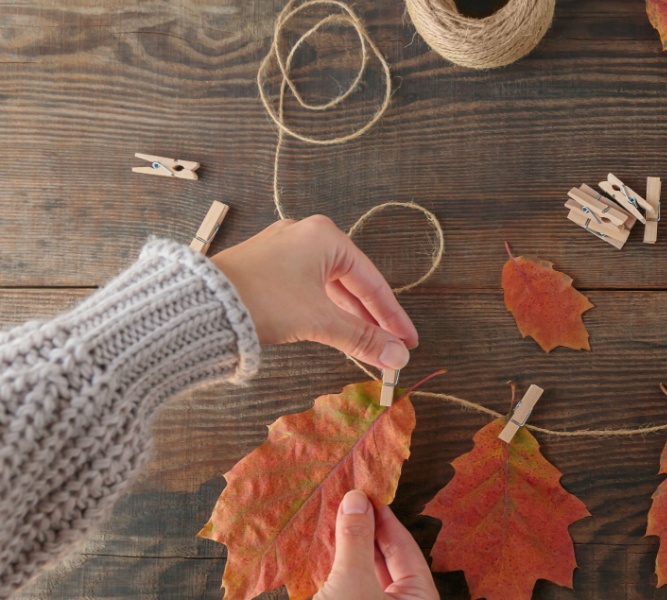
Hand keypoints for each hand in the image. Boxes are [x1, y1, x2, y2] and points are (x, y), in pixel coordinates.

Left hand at [211, 215, 417, 369]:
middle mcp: (306, 235)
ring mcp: (283, 249)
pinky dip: (324, 310)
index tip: (407, 341)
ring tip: (366, 345)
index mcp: (325, 237)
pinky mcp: (265, 265)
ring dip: (348, 317)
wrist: (198, 304)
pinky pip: (307, 287)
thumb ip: (363, 339)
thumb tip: (397, 360)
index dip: (393, 316)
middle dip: (372, 319)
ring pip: (329, 287)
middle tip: (390, 348)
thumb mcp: (320, 320)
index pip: (372, 282)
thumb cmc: (262, 300)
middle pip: (352, 283)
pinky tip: (334, 330)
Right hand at [316, 490, 438, 599]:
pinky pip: (352, 586)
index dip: (386, 519)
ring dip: (352, 549)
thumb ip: (356, 539)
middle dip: (366, 531)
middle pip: (387, 560)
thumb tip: (356, 499)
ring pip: (367, 574)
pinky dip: (341, 569)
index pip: (406, 548)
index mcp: (420, 597)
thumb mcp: (352, 581)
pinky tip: (327, 548)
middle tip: (349, 502)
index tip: (368, 494)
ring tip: (336, 519)